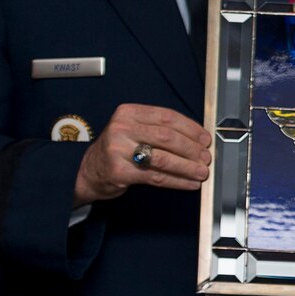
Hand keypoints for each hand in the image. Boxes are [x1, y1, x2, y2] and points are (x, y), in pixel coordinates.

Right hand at [74, 104, 210, 204]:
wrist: (88, 171)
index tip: (205, 138)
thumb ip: (158, 129)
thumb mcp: (133, 129)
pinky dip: (177, 181)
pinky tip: (189, 183)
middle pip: (167, 137)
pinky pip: (156, 177)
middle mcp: (122, 128)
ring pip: (163, 158)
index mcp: (129, 112)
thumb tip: (197, 138)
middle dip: (192, 148)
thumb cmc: (118, 149)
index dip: (191, 128)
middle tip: (205, 157)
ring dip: (187, 166)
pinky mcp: (120, 172)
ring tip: (202, 171)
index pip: (167, 117)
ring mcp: (118, 150)